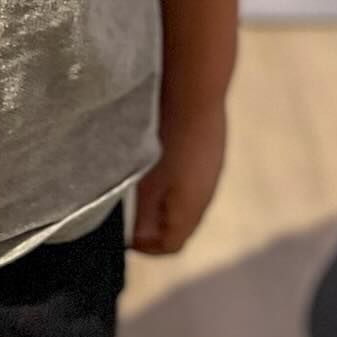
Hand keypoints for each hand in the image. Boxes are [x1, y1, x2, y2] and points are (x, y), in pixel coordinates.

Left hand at [130, 100, 227, 256]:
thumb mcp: (145, 181)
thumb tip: (137, 237)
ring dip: (163, 196)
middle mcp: (206, 192)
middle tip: (128, 210)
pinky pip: (192, 172)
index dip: (146, 246)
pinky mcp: (212, 146)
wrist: (195, 89)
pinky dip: (172, 174)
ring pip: (186, 194)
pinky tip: (156, 154)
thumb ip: (141, 213)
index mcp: (191, 208)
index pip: (171, 244)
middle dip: (153, 222)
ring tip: (138, 181)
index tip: (124, 236)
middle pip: (180, 221)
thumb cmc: (166, 138)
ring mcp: (212, 167)